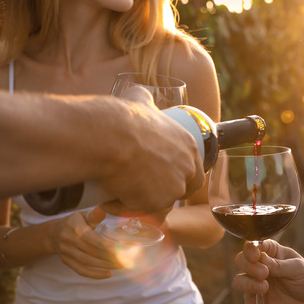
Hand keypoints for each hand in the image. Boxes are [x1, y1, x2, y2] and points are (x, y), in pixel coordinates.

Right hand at [50, 208, 122, 278]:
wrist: (53, 233)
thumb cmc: (74, 222)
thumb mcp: (82, 215)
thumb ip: (94, 214)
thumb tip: (104, 208)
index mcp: (74, 227)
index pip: (90, 238)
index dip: (104, 245)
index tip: (119, 250)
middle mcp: (69, 240)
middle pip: (91, 252)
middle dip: (109, 257)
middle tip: (125, 259)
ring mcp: (67, 252)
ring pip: (88, 262)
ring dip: (105, 266)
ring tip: (121, 265)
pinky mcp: (67, 262)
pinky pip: (81, 271)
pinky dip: (95, 274)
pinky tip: (108, 274)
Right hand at [98, 90, 203, 214]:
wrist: (111, 137)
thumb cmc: (124, 118)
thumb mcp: (139, 101)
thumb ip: (144, 99)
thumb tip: (138, 93)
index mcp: (189, 146)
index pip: (194, 170)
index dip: (178, 176)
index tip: (160, 176)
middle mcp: (186, 168)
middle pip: (179, 190)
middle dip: (160, 192)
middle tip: (137, 187)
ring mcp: (172, 188)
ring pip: (157, 202)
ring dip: (140, 199)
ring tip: (118, 189)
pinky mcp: (155, 203)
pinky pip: (136, 209)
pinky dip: (122, 206)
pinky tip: (109, 198)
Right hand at [232, 240, 303, 303]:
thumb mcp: (297, 268)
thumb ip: (279, 264)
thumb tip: (260, 258)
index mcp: (270, 252)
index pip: (254, 245)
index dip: (251, 249)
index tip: (255, 256)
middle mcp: (260, 265)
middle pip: (241, 261)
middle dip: (249, 266)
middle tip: (264, 273)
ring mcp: (256, 282)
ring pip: (239, 280)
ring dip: (248, 283)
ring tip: (264, 288)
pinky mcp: (257, 299)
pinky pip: (246, 299)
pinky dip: (250, 300)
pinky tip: (261, 300)